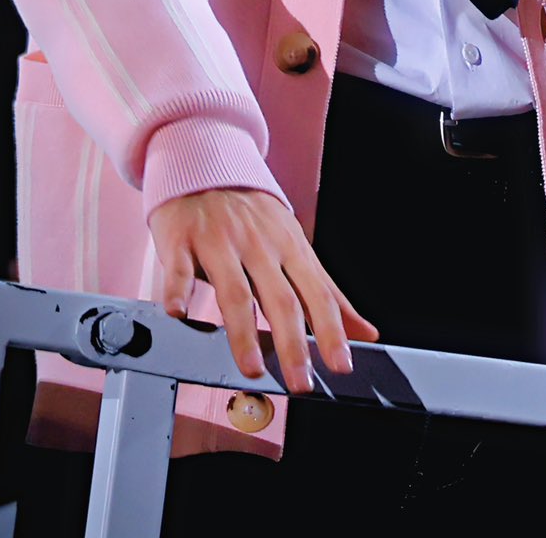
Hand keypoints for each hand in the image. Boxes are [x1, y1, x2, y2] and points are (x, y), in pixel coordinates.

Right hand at [149, 186, 378, 394]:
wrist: (204, 164)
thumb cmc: (252, 216)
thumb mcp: (294, 246)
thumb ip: (327, 293)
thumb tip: (366, 333)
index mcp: (290, 246)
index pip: (317, 294)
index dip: (331, 331)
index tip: (341, 365)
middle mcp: (258, 244)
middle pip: (279, 298)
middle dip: (292, 343)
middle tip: (300, 382)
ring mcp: (220, 240)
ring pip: (234, 291)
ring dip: (243, 332)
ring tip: (252, 367)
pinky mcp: (182, 239)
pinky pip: (179, 269)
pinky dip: (179, 291)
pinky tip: (180, 313)